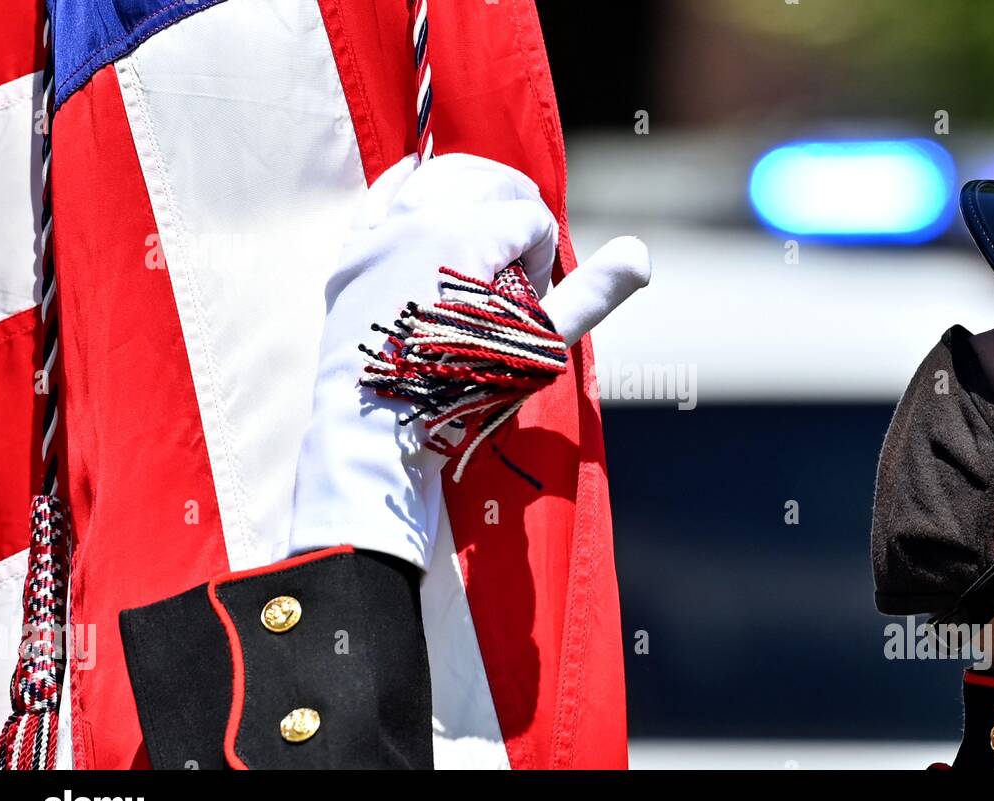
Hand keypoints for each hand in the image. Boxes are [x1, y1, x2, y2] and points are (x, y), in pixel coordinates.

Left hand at [286, 153, 650, 569]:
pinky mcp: (353, 258)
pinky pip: (380, 198)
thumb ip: (591, 294)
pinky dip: (406, 183)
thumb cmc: (465, 389)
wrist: (378, 431)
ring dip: (473, 196)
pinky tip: (417, 175)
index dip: (545, 257)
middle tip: (520, 264)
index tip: (533, 302)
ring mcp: (380, 236)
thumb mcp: (538, 344)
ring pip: (436, 181)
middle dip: (515, 213)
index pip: (530, 220)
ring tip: (487, 232)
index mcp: (468, 236)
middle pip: (487, 184)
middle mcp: (419, 220)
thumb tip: (640, 253)